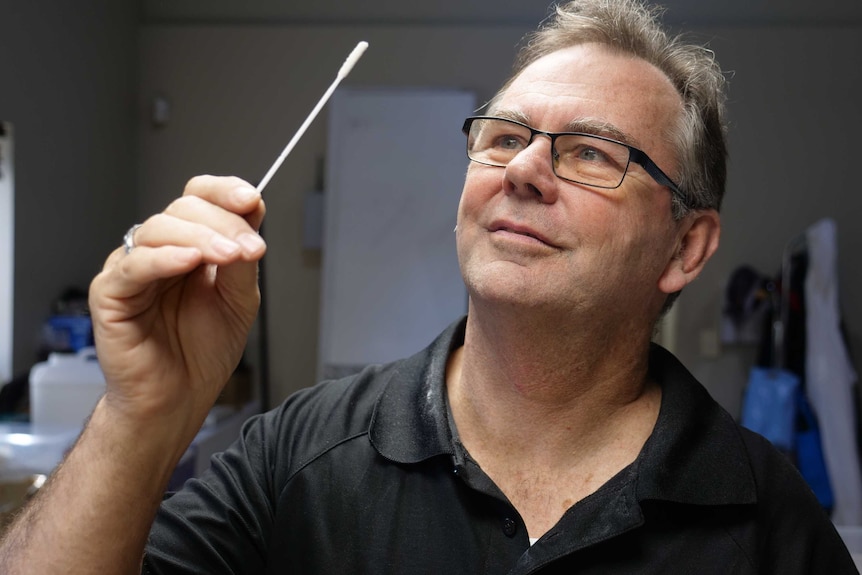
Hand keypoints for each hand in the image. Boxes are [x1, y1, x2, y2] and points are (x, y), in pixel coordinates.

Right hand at [88, 175, 265, 437]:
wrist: (178, 399)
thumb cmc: (202, 353)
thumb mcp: (238, 301)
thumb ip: (241, 263)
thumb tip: (251, 223)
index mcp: (190, 245)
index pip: (200, 198)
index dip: (224, 191)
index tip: (251, 200)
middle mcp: (159, 250)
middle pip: (183, 209)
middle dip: (223, 223)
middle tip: (251, 249)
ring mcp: (132, 268)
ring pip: (158, 229)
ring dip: (201, 238)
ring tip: (230, 256)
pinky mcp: (110, 293)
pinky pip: (133, 265)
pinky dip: (163, 258)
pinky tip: (189, 261)